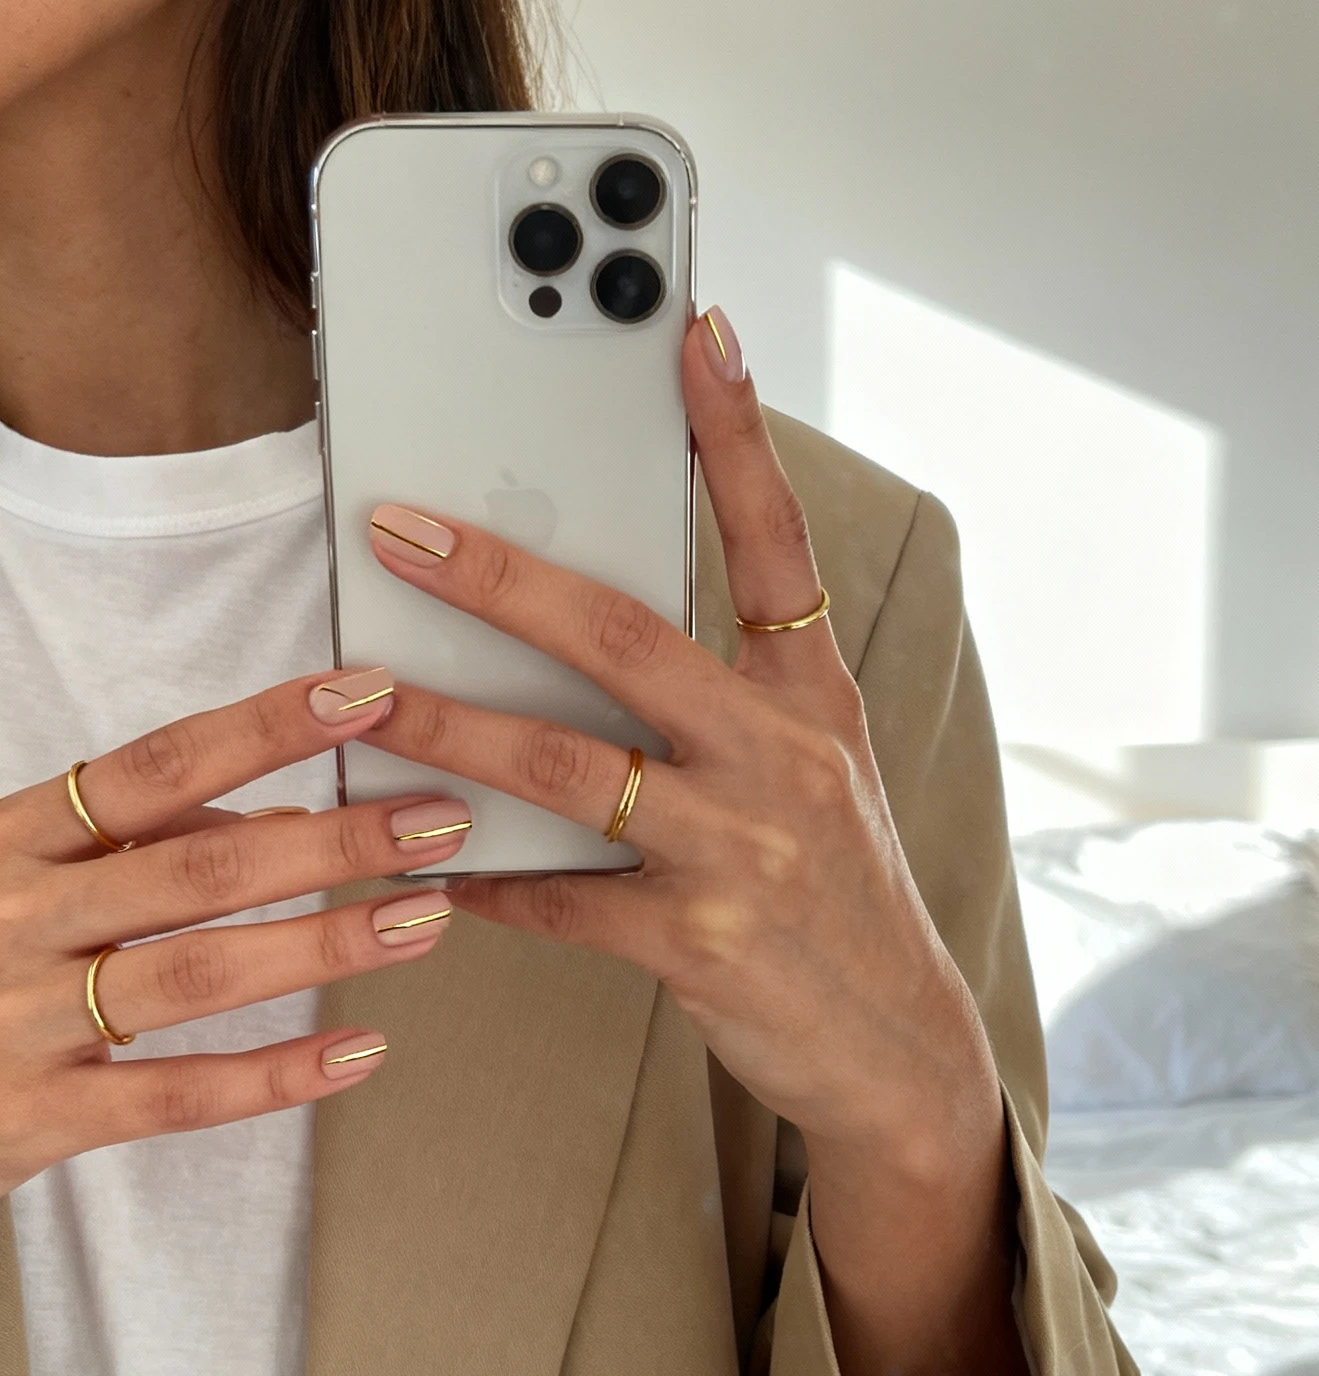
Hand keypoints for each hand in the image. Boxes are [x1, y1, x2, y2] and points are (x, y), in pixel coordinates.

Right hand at [0, 670, 472, 1194]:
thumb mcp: (25, 870)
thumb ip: (146, 843)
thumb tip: (291, 824)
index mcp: (16, 839)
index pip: (159, 766)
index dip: (267, 726)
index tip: (367, 693)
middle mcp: (21, 917)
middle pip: (200, 867)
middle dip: (334, 841)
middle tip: (438, 820)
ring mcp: (26, 1018)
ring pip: (199, 974)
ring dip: (324, 945)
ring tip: (425, 920)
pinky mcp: (35, 1115)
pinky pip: (174, 1095)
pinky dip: (274, 1076)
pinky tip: (361, 1051)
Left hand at [362, 309, 994, 1173]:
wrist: (899, 1048)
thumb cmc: (836, 890)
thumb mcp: (815, 771)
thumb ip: (724, 698)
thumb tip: (580, 627)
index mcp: (814, 697)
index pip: (774, 540)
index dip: (735, 432)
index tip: (695, 327)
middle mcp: (784, 757)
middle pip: (627, 639)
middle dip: (504, 579)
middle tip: (403, 531)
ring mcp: (742, 849)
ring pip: (566, 765)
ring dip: (447, 726)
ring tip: (361, 695)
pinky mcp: (698, 942)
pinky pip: (557, 895)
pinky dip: (483, 879)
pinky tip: (418, 870)